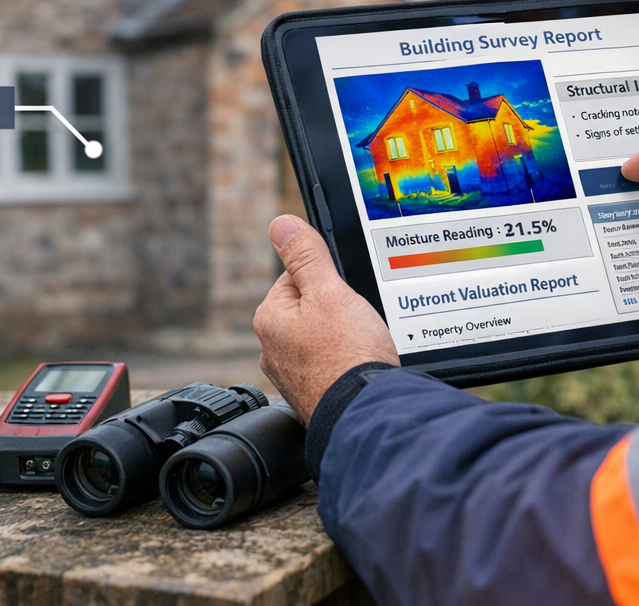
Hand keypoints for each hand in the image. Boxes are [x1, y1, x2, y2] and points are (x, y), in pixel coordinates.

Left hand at [253, 215, 398, 424]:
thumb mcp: (329, 291)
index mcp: (270, 318)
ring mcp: (293, 375)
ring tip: (361, 346)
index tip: (345, 295)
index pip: (298, 276)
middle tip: (357, 323)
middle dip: (338, 309)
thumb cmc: (348, 356)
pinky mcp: (313, 393)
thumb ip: (306, 256)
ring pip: (324, 336)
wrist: (367, 413)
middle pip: (312, 307)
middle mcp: (273, 349)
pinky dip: (346, 361)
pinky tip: (359, 366)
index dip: (329, 279)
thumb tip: (281, 224)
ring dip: (344, 337)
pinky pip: (331, 363)